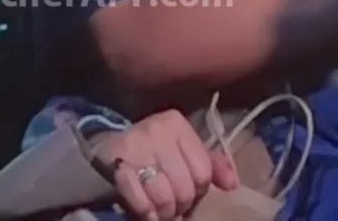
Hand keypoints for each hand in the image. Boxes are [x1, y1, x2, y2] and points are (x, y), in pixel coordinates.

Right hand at [91, 110, 237, 220]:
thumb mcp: (183, 150)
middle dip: (180, 204)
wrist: (105, 151)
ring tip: (161, 213)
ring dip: (163, 212)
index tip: (188, 193)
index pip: (202, 171)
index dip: (198, 190)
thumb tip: (232, 184)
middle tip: (173, 208)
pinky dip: (145, 211)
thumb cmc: (153, 152)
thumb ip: (211, 164)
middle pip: (184, 186)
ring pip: (163, 195)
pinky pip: (138, 198)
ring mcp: (134, 146)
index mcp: (176, 124)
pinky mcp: (115, 165)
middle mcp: (156, 130)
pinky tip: (147, 215)